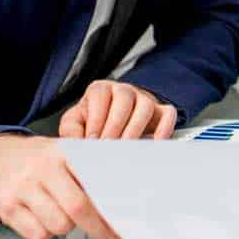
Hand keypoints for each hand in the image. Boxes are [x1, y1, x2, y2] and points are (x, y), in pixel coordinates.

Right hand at [0, 134, 120, 238]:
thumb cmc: (40, 161)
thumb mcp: (66, 154)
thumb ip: (91, 170)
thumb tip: (124, 196)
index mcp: (63, 153)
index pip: (95, 181)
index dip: (112, 204)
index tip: (125, 220)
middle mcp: (41, 168)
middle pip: (78, 208)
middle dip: (99, 228)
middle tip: (110, 238)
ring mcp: (21, 187)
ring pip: (58, 225)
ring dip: (67, 228)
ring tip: (64, 216)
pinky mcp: (5, 207)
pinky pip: (37, 235)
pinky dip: (45, 234)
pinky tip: (43, 220)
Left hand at [58, 80, 177, 140]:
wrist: (110, 124)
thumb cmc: (91, 123)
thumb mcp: (75, 122)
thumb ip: (70, 131)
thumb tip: (75, 143)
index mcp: (101, 89)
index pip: (100, 95)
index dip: (96, 118)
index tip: (92, 141)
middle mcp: (124, 90)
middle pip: (124, 99)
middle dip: (115, 126)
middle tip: (109, 147)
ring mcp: (144, 99)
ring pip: (146, 105)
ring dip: (136, 128)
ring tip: (127, 149)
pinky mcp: (160, 111)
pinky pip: (168, 114)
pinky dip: (165, 127)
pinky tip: (156, 143)